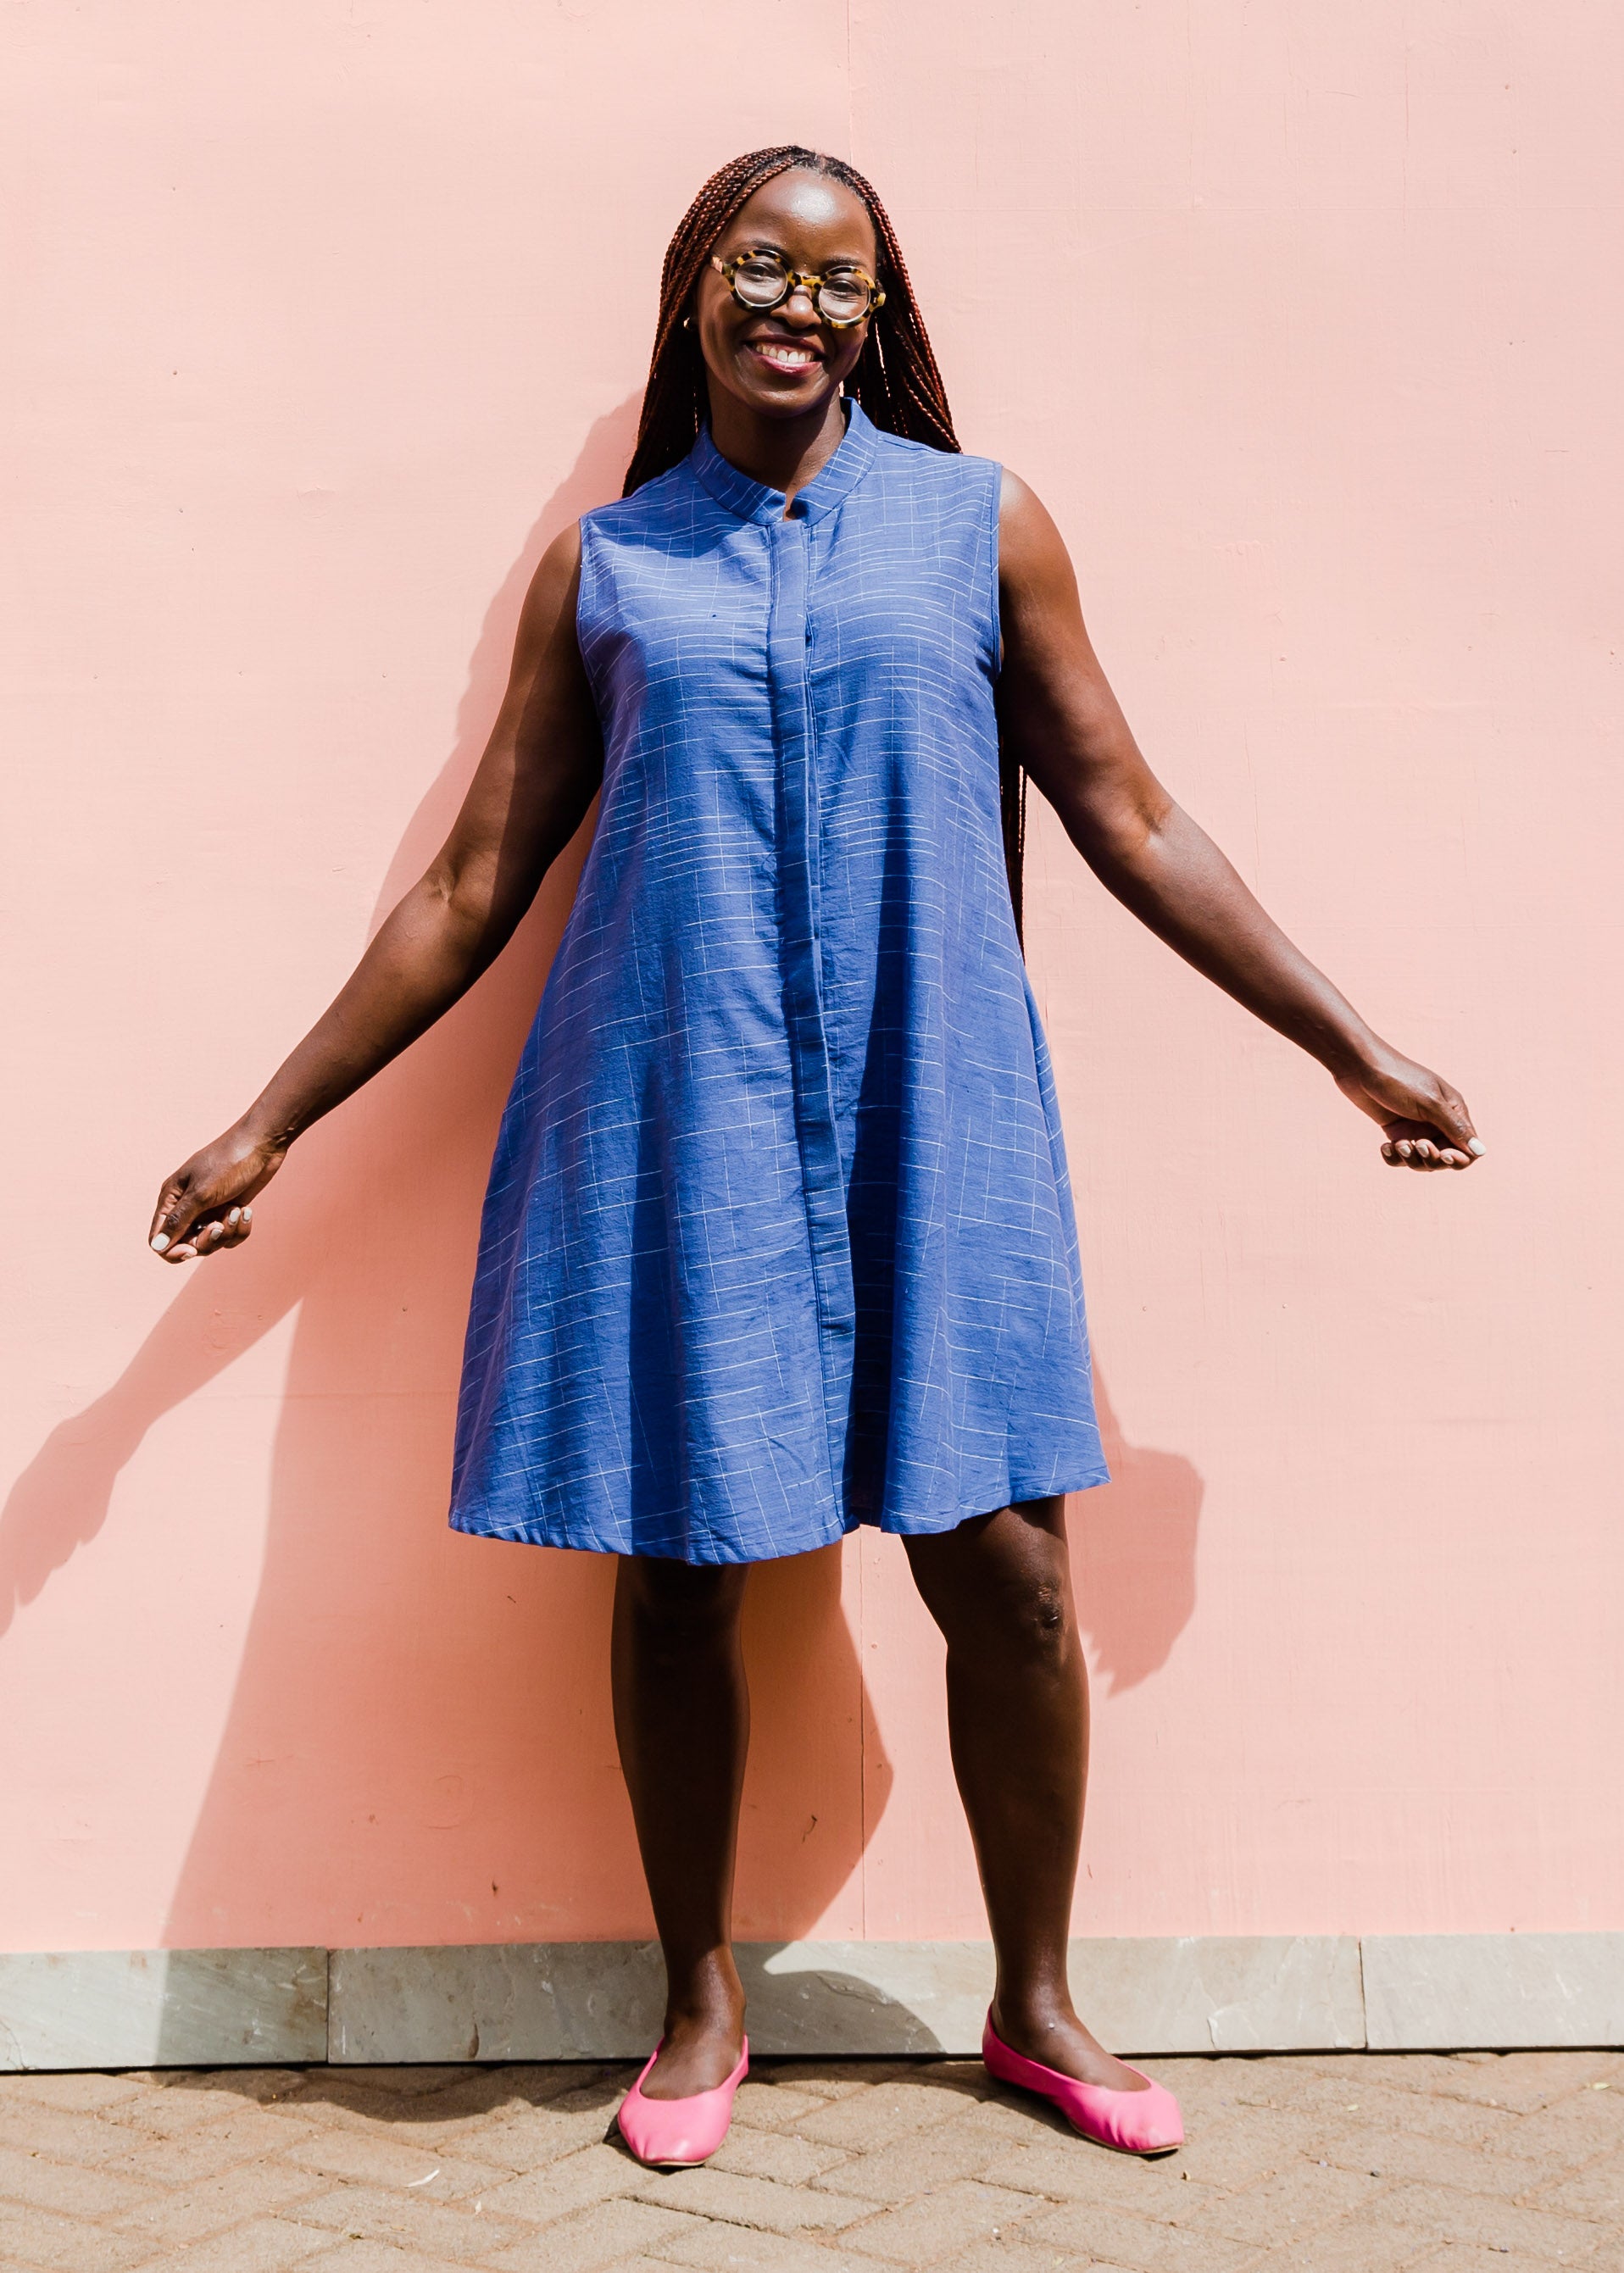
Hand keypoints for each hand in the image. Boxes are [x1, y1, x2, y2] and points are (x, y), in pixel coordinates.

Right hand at [149, 1123, 286, 1261]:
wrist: (263, 1145)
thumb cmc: (228, 1162)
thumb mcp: (201, 1193)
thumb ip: (178, 1221)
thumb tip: (156, 1246)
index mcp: (171, 1199)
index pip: (159, 1239)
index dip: (172, 1251)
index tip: (192, 1251)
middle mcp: (187, 1207)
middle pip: (187, 1244)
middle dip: (207, 1241)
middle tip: (221, 1225)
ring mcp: (209, 1210)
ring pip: (211, 1242)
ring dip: (227, 1232)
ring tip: (237, 1211)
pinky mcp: (229, 1211)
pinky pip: (230, 1235)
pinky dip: (240, 1228)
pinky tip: (246, 1210)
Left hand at [1334, 1047, 1484, 1171]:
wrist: (1360, 1067)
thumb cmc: (1397, 1079)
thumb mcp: (1429, 1103)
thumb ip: (1454, 1128)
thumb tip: (1482, 1152)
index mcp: (1454, 1112)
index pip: (1469, 1149)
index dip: (1459, 1159)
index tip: (1443, 1155)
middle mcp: (1438, 1123)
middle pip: (1445, 1159)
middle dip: (1432, 1159)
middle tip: (1417, 1145)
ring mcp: (1417, 1128)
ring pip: (1422, 1161)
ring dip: (1411, 1159)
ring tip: (1397, 1144)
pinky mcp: (1396, 1132)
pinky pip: (1401, 1157)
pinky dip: (1394, 1157)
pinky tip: (1385, 1147)